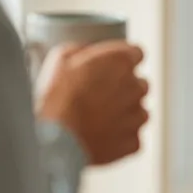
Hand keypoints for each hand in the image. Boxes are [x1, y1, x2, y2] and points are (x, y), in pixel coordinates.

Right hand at [35, 41, 148, 164]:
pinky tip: (99, 137)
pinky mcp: (134, 141)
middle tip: (98, 96)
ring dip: (123, 113)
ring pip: (138, 111)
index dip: (122, 60)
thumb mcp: (60, 59)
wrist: (54, 143)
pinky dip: (120, 137)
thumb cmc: (55, 100)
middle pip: (138, 83)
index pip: (136, 53)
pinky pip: (132, 136)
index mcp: (121, 62)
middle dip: (123, 87)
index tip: (111, 66)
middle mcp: (137, 87)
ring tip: (96, 119)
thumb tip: (86, 51)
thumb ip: (82, 50)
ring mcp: (138, 116)